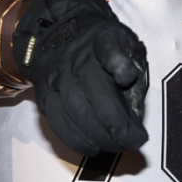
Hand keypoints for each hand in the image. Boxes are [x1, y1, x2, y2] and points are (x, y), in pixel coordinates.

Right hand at [15, 0, 149, 155]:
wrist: (55, 34)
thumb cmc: (97, 44)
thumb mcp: (122, 40)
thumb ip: (133, 66)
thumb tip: (136, 106)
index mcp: (101, 39)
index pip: (109, 48)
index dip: (118, 63)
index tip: (126, 77)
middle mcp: (75, 59)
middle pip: (97, 96)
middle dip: (118, 126)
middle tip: (133, 140)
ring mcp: (57, 79)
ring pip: (77, 115)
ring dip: (100, 138)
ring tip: (117, 146)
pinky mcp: (45, 96)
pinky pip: (60, 124)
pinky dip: (79, 141)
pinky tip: (94, 147)